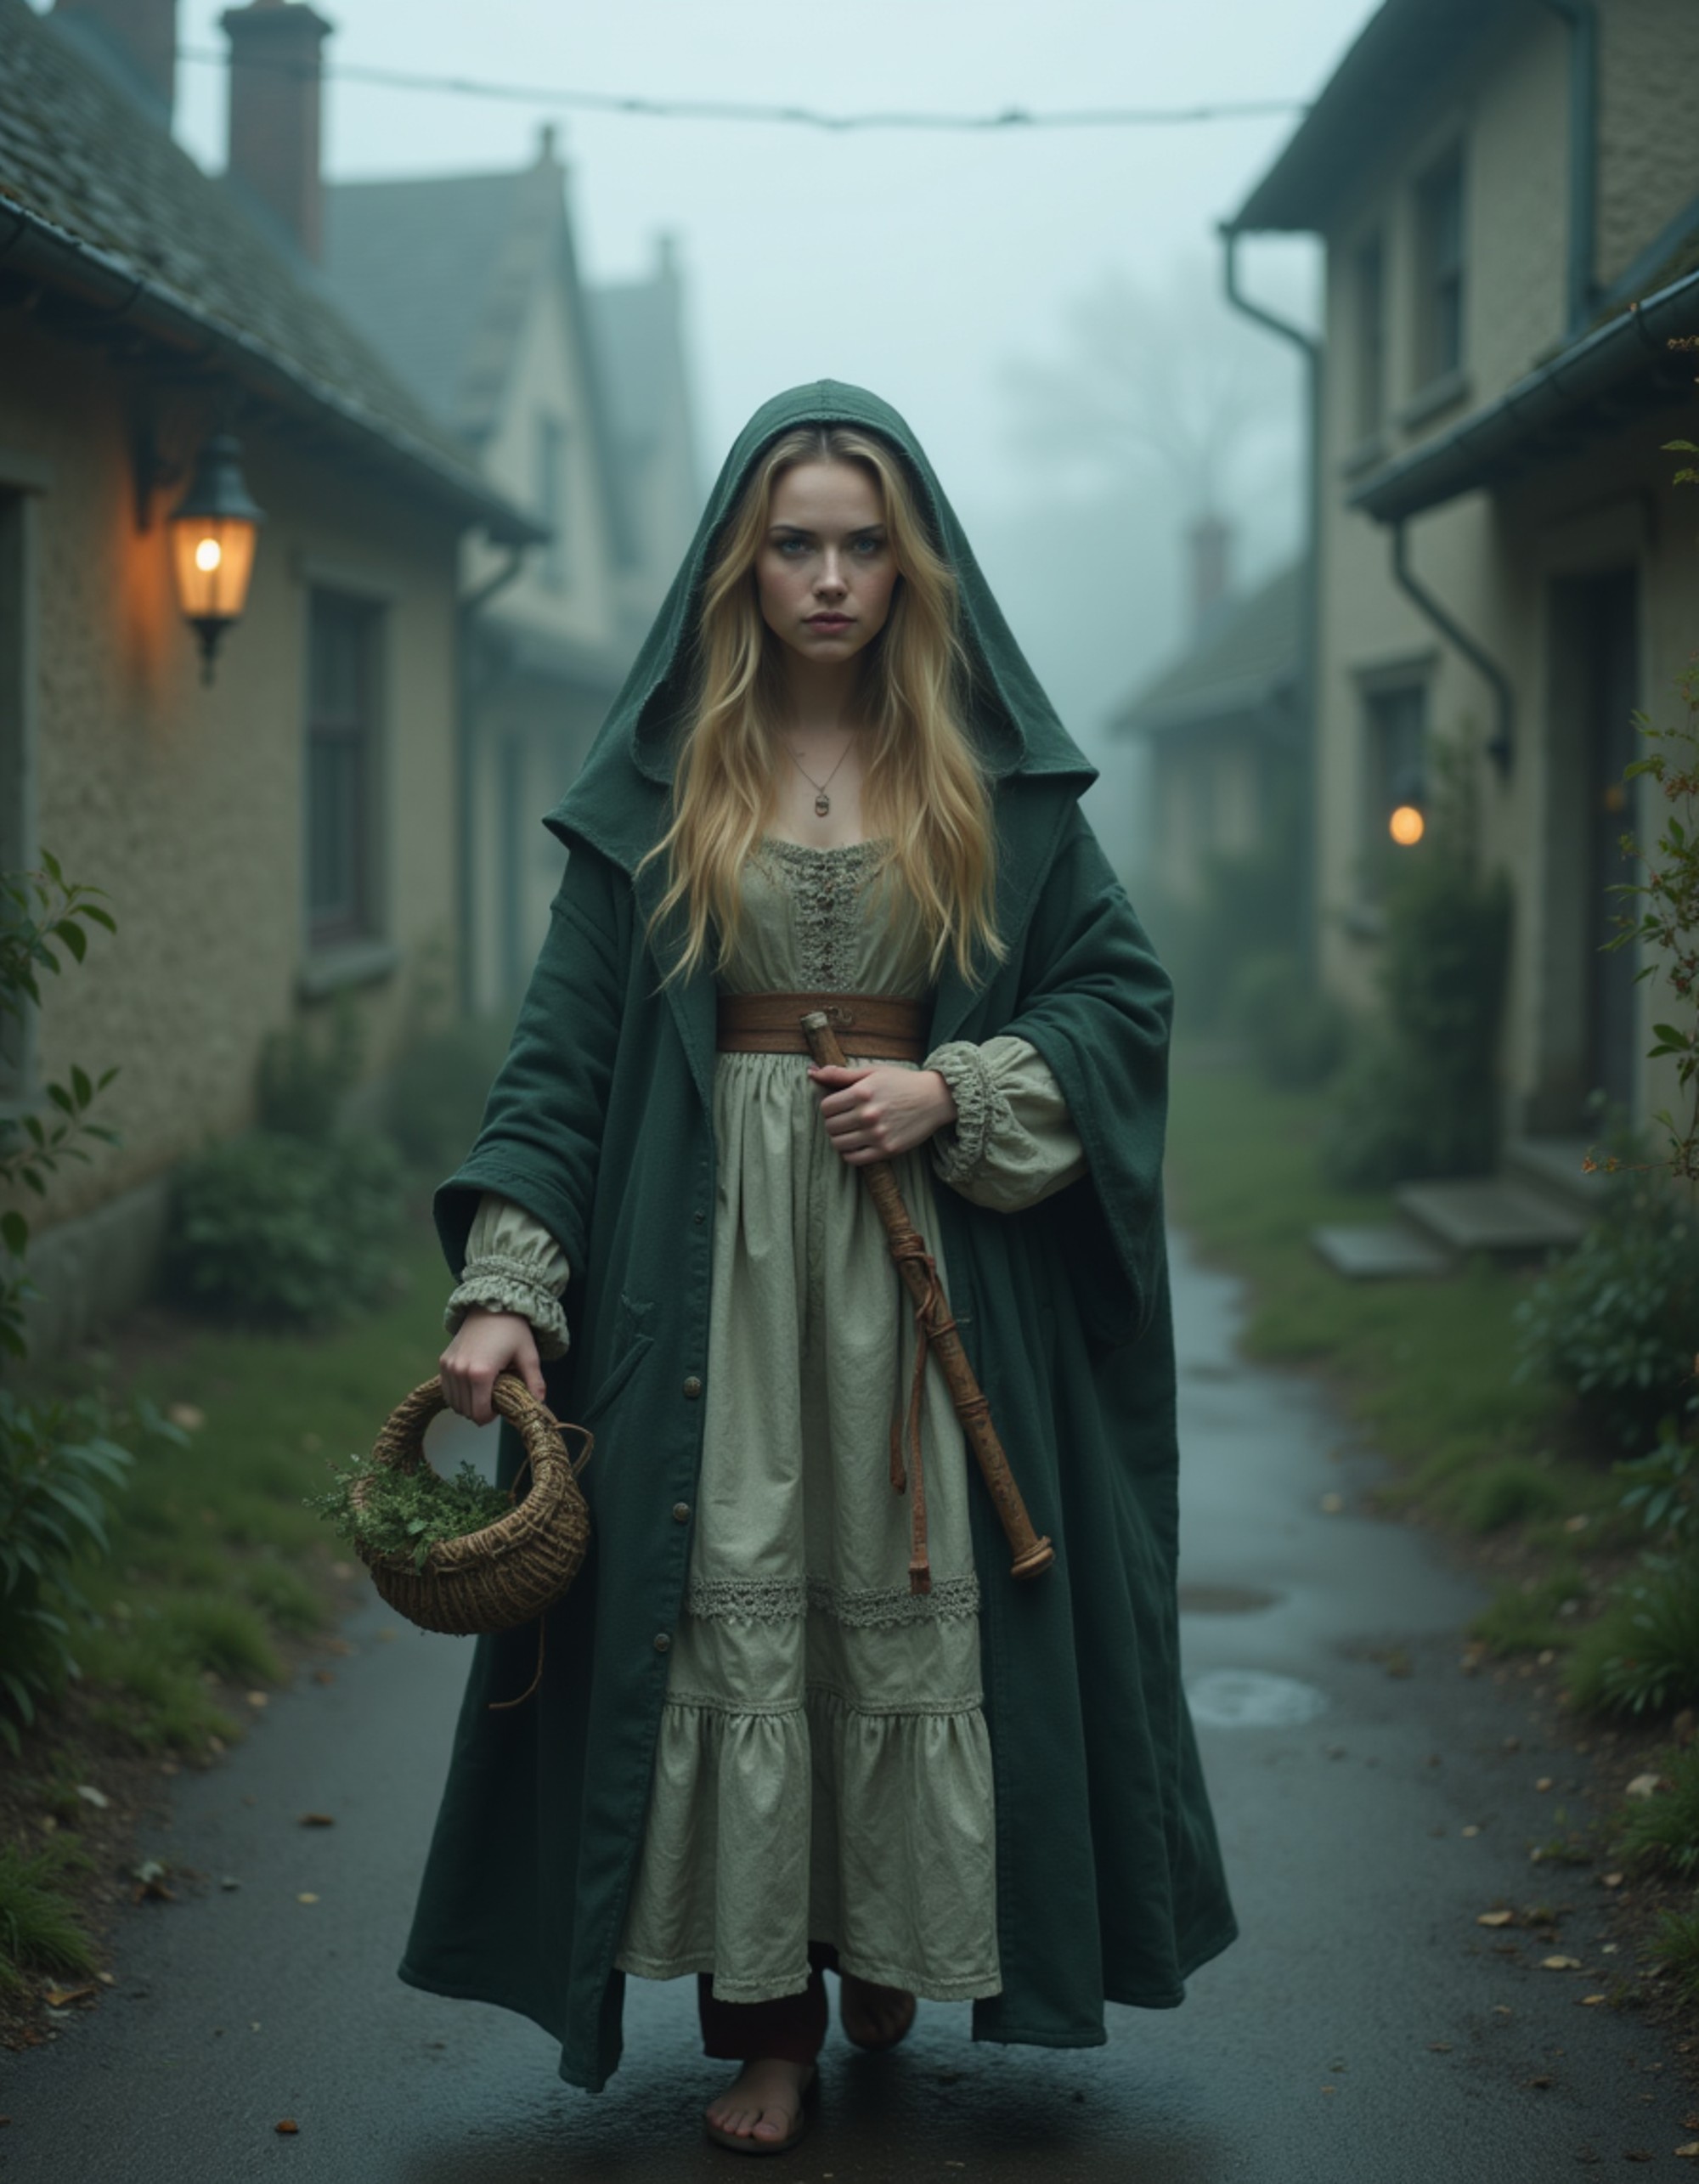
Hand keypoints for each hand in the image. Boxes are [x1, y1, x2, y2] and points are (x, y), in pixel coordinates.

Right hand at [438, 1309, 545, 1424]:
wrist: (492, 1305)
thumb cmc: (513, 1330)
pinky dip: (457, 1394)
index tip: (500, 1409)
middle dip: (480, 1411)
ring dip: (467, 1404)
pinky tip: (471, 1387)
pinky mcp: (443, 1361)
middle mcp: (460, 1372)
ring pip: (454, 1403)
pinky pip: (446, 1390)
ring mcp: (449, 1367)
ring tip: (483, 1392)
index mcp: (481, 1374)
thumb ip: (534, 1383)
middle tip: (494, 1399)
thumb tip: (538, 1405)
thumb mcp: (528, 1356)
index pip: (479, 1413)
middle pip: (466, 1411)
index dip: (490, 1417)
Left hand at [807, 1064, 956, 1165]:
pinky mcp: (886, 1150)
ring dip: (840, 1138)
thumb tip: (812, 1072)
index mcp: (862, 1092)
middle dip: (833, 1122)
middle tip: (844, 1118)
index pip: (825, 1107)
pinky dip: (849, 1153)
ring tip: (850, 1130)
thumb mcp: (872, 1072)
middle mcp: (868, 1114)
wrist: (934, 1098)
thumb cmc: (902, 1082)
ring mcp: (877, 1134)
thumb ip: (840, 1074)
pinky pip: (853, 1159)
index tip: (838, 1105)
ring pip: (839, 1144)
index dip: (829, 1106)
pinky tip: (856, 1143)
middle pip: (830, 1126)